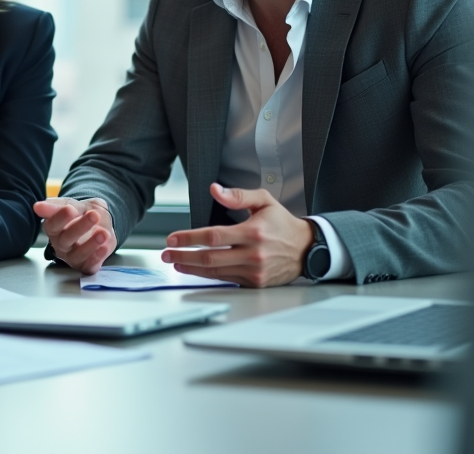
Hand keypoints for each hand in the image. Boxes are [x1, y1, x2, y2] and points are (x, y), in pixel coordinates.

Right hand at [33, 196, 117, 274]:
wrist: (100, 222)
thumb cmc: (81, 213)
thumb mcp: (71, 204)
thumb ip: (57, 206)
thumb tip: (37, 206)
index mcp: (53, 228)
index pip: (52, 225)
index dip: (60, 218)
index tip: (70, 209)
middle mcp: (60, 244)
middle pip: (66, 239)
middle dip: (80, 227)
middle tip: (94, 215)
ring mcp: (72, 256)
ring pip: (78, 254)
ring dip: (91, 244)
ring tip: (104, 233)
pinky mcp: (86, 265)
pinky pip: (90, 266)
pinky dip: (98, 258)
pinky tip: (105, 247)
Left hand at [161, 183, 312, 287]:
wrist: (307, 248)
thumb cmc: (283, 224)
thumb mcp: (264, 201)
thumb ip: (238, 195)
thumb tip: (215, 190)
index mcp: (253, 232)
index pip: (214, 236)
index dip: (190, 238)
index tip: (172, 238)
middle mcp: (253, 253)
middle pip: (210, 258)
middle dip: (184, 255)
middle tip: (166, 253)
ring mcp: (254, 270)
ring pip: (216, 272)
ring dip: (191, 268)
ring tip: (176, 262)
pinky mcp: (255, 282)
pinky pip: (226, 279)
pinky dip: (208, 276)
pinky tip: (195, 270)